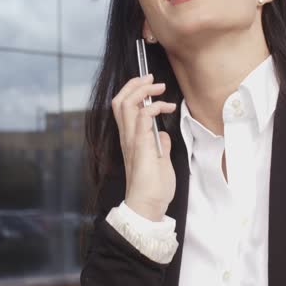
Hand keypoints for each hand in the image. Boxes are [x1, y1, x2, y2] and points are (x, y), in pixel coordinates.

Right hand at [111, 74, 176, 220]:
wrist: (148, 206)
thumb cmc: (153, 188)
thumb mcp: (160, 161)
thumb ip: (159, 145)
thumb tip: (162, 134)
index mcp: (130, 139)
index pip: (123, 107)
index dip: (133, 91)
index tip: (150, 85)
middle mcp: (127, 137)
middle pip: (120, 100)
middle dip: (135, 84)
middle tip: (151, 79)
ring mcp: (132, 140)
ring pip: (126, 104)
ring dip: (143, 91)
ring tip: (159, 87)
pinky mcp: (141, 145)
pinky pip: (141, 117)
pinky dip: (152, 106)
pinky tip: (165, 107)